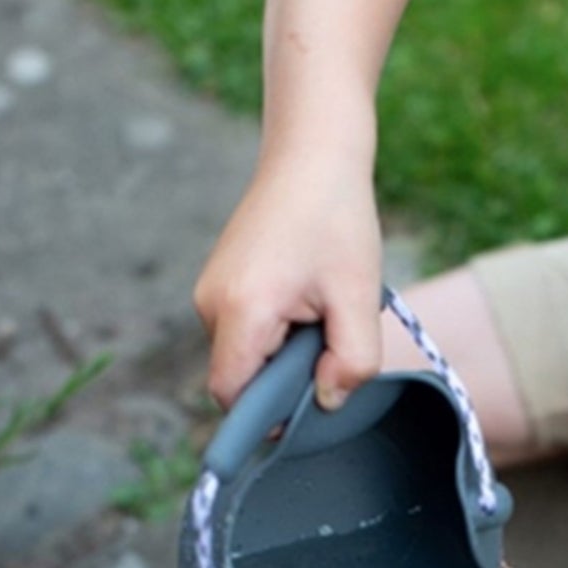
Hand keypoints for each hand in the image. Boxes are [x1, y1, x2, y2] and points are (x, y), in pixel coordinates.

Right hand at [193, 161, 383, 412]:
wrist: (311, 153)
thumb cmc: (336, 217)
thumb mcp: (358, 297)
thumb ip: (351, 362)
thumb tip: (327, 402)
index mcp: (241, 309)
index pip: (233, 395)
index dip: (267, 415)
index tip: (307, 404)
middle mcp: (210, 304)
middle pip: (239, 380)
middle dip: (283, 380)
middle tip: (326, 339)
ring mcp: (209, 292)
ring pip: (244, 357)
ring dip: (282, 353)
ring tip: (317, 309)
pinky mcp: (218, 284)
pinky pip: (244, 333)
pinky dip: (274, 332)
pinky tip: (303, 297)